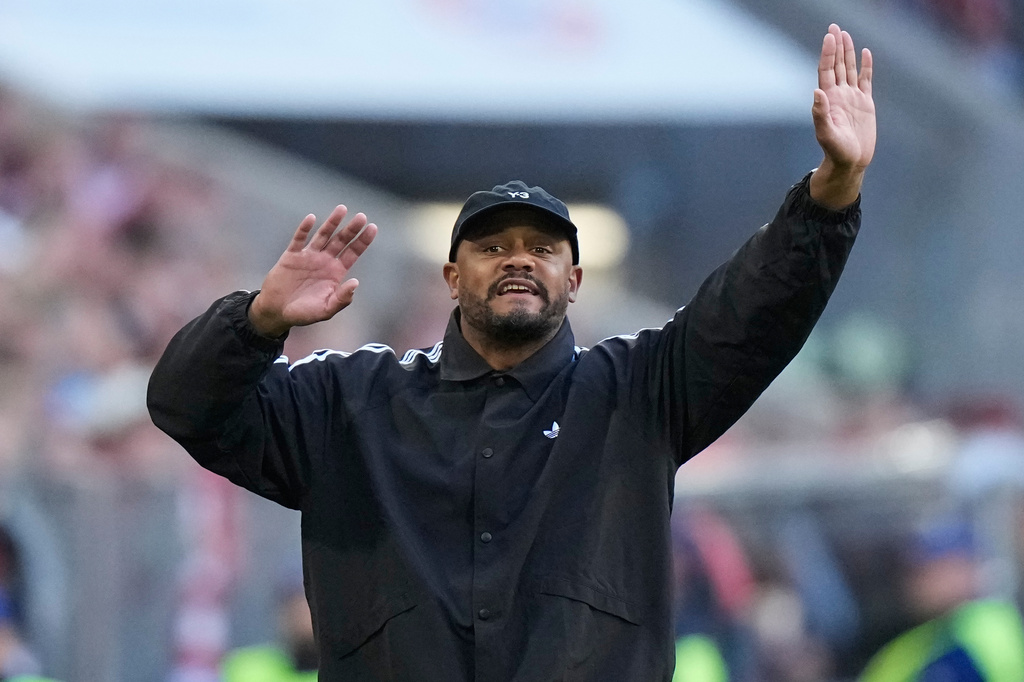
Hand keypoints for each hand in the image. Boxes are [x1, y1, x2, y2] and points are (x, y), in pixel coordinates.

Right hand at [249, 206, 377, 336]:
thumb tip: (356, 282)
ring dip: (332, 223)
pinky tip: (311, 219)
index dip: (362, 241)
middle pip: (340, 241)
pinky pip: (299, 239)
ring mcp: (308, 256)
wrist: (276, 312)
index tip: (373, 227)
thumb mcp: (326, 310)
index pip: (353, 253)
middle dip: (351, 229)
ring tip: (342, 209)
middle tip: (362, 216)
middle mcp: (324, 261)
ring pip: (323, 235)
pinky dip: (304, 229)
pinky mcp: (291, 256)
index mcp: (335, 272)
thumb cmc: (303, 313)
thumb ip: (342, 299)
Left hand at [809, 24, 875, 207]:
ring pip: (849, 69)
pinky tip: (865, 53)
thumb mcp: (827, 135)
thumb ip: (820, 115)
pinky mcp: (865, 103)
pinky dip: (865, 66)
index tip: (829, 36)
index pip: (826, 70)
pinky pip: (865, 80)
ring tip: (845, 34)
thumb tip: (817, 92)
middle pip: (836, 65)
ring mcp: (852, 98)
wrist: (850, 162)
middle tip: (834, 26)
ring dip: (847, 52)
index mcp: (828, 100)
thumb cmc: (836, 152)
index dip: (827, 53)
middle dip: (835, 46)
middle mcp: (839, 95)